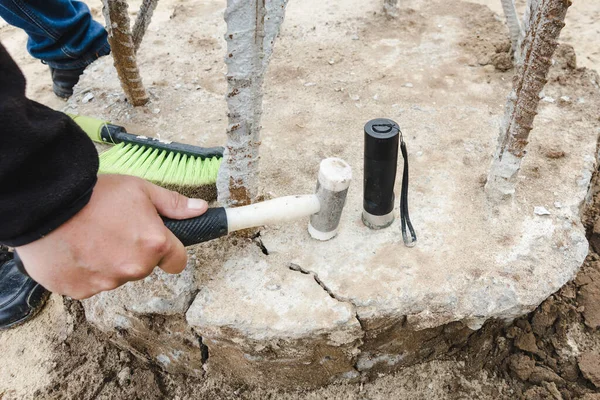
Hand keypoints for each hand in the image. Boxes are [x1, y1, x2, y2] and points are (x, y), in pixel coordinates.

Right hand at [15, 174, 207, 298]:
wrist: (44, 203)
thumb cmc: (95, 193)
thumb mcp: (140, 189)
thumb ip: (173, 204)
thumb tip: (201, 210)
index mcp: (154, 245)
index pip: (177, 262)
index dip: (168, 251)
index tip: (157, 242)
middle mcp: (133, 269)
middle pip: (143, 267)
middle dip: (132, 252)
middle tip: (112, 229)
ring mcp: (105, 283)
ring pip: (114, 276)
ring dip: (106, 262)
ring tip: (87, 236)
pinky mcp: (78, 291)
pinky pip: (87, 284)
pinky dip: (82, 270)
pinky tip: (72, 249)